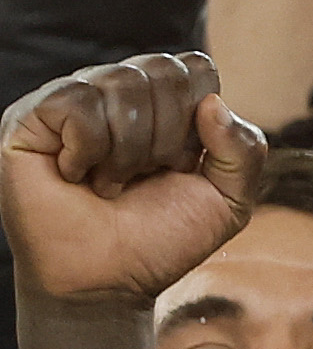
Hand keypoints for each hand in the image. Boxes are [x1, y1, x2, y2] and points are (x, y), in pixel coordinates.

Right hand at [0, 57, 265, 306]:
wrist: (107, 280)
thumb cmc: (161, 238)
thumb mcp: (228, 201)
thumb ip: (244, 151)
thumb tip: (213, 103)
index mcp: (164, 102)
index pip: (194, 67)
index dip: (198, 118)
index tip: (182, 164)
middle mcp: (117, 91)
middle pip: (163, 69)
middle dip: (169, 136)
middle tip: (147, 175)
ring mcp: (73, 99)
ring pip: (120, 82)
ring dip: (128, 149)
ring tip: (111, 182)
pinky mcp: (31, 115)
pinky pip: (77, 102)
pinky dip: (89, 148)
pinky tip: (76, 173)